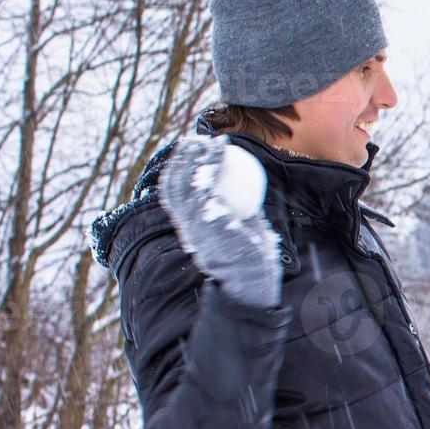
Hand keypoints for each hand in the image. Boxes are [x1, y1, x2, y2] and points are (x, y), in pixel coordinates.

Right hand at [157, 134, 280, 307]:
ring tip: (209, 141)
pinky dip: (211, 167)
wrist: (254, 288)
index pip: (175, 195)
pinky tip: (223, 153)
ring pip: (187, 185)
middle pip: (175, 186)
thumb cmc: (252, 262)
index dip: (177, 171)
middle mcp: (189, 228)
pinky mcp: (214, 227)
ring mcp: (199, 228)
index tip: (191, 152)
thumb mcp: (243, 231)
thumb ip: (237, 211)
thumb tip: (240, 188)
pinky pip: (207, 190)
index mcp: (191, 230)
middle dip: (181, 160)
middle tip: (196, 140)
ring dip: (196, 158)